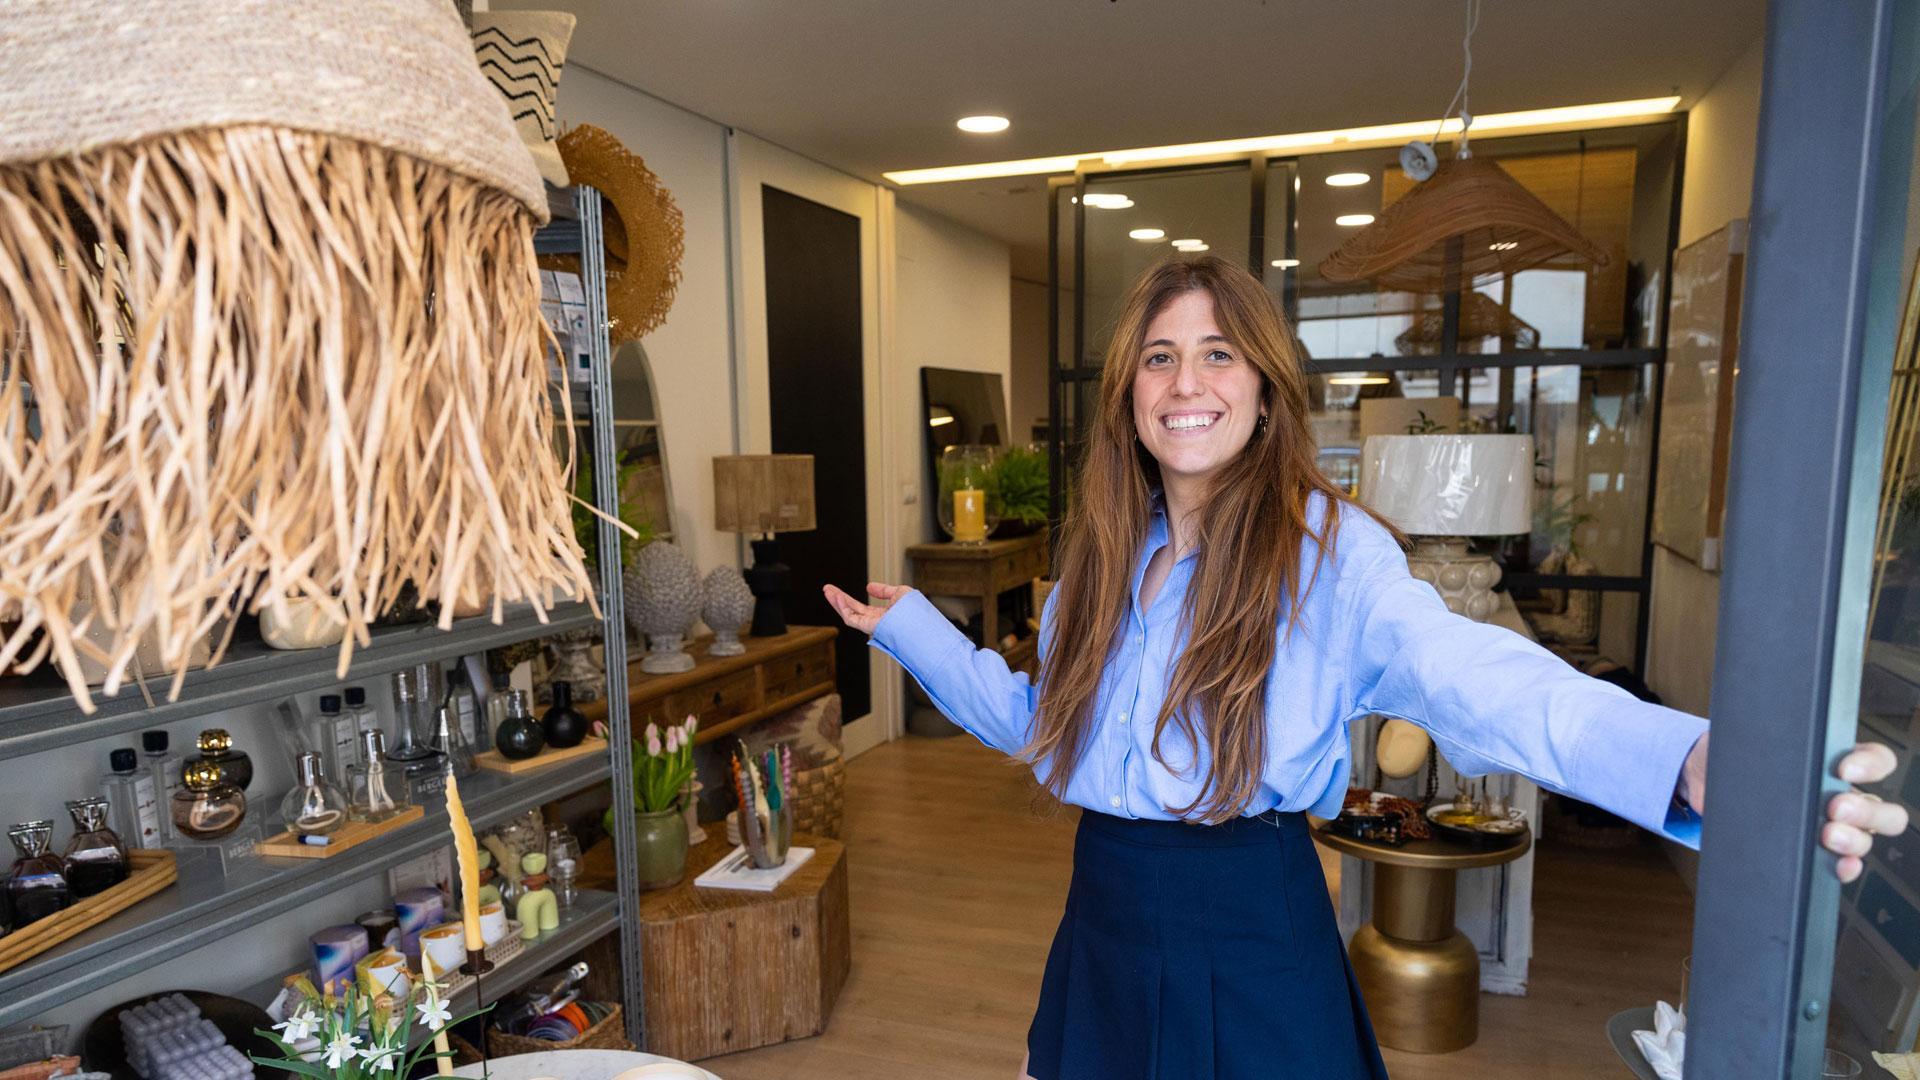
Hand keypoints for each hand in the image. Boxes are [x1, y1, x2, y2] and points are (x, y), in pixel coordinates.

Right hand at [822, 582, 912, 634]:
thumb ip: (883, 591)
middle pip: (850, 610)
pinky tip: (839, 598)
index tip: (835, 590)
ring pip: (848, 615)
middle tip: (826, 589)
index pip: (858, 607)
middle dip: (837, 600)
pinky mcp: (869, 627)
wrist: (921, 619)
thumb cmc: (916, 611)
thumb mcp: (898, 593)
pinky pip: (852, 620)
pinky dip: (844, 609)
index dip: (846, 599)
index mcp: (880, 616)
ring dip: (837, 603)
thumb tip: (869, 587)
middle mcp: (874, 622)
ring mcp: (871, 625)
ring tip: (828, 591)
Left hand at [1681, 736, 1907, 881]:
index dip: (1871, 765)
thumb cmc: (1732, 758)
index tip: (1844, 769)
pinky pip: (1841, 866)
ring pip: (1865, 840)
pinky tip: (1835, 864)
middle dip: (1866, 811)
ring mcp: (1829, 829)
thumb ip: (1765, 737)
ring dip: (1853, 840)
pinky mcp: (1811, 854)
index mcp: (1833, 763)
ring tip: (1826, 835)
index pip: (1877, 761)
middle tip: (1835, 808)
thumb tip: (1765, 738)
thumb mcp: (1750, 739)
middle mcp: (1841, 798)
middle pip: (1882, 810)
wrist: (1703, 784)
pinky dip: (1843, 868)